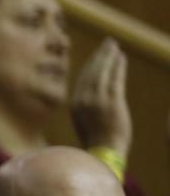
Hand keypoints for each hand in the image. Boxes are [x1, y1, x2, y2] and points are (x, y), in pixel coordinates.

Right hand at [71, 38, 131, 155]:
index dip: (91, 64)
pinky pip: (115, 79)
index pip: (83, 78)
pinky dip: (118, 66)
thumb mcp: (84, 122)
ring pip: (103, 72)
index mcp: (75, 104)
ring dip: (109, 57)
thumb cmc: (96, 141)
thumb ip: (86, 106)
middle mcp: (83, 100)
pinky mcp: (112, 102)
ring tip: (115, 46)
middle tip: (108, 43)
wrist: (103, 153)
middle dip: (100, 55)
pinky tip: (121, 57)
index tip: (98, 54)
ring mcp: (97, 100)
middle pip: (91, 72)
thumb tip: (91, 96)